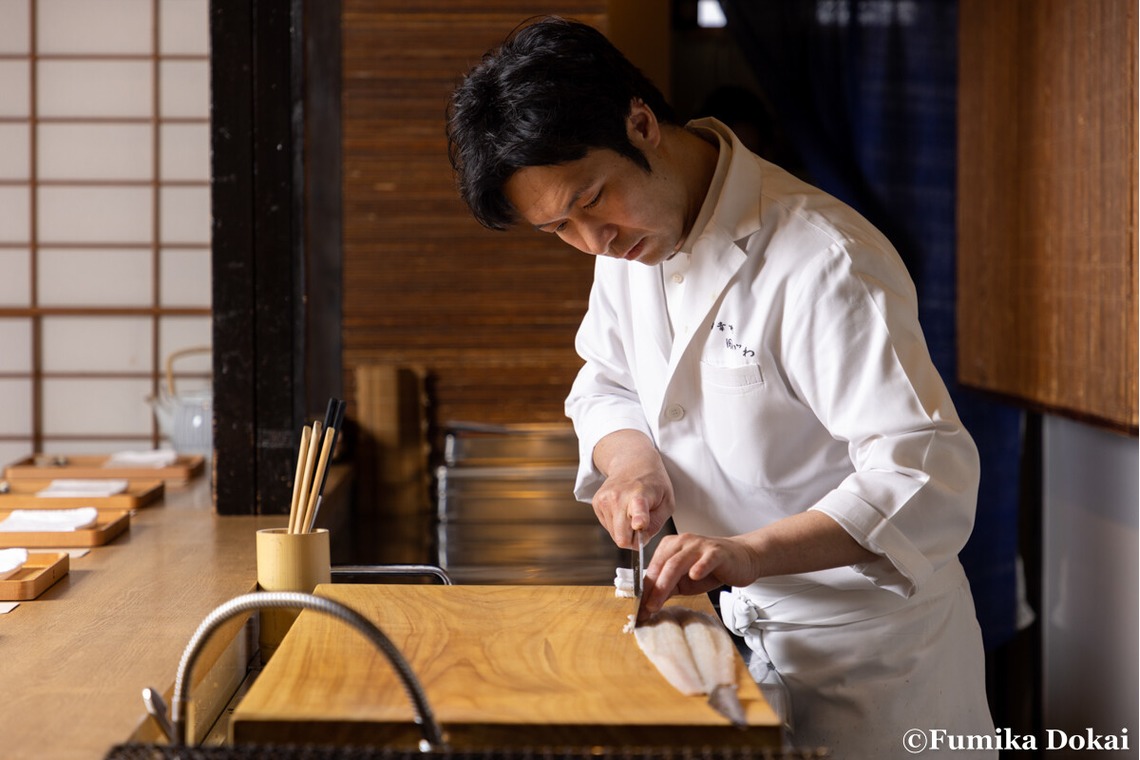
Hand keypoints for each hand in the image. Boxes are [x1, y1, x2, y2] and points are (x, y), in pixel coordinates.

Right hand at [590, 430, 673, 547]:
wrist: (632, 462)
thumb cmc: (653, 483)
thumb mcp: (667, 502)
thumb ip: (656, 524)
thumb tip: (641, 540)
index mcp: (640, 494)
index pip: (638, 509)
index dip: (638, 519)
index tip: (639, 524)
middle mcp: (619, 496)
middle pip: (621, 537)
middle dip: (633, 539)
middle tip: (643, 526)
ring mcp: (605, 499)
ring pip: (614, 535)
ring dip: (625, 530)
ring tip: (632, 511)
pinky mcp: (596, 503)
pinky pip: (608, 527)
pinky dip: (617, 524)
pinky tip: (623, 509)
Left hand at [638, 533, 760, 620]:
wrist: (740, 558)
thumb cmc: (711, 568)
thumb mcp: (685, 580)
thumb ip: (668, 588)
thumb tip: (648, 605)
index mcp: (670, 546)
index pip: (654, 568)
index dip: (644, 589)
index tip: (639, 608)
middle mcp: (682, 542)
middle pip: (663, 565)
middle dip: (652, 589)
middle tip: (646, 609)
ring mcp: (699, 545)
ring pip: (677, 563)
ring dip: (666, 583)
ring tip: (658, 601)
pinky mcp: (717, 552)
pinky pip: (706, 558)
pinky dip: (699, 567)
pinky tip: (694, 576)